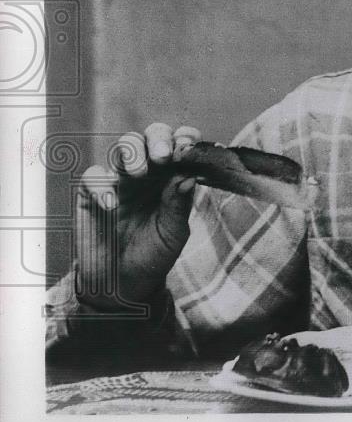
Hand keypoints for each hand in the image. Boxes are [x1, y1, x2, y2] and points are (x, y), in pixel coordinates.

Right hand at [74, 123, 202, 310]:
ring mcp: (119, 180)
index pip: (181, 144)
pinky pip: (92, 177)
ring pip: (123, 146)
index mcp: (173, 175)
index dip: (186, 139)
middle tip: (163, 156)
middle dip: (158, 138)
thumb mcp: (174, 232)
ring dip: (132, 153)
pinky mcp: (91, 194)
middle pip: (151, 136)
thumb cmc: (154, 253)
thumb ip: (179, 204)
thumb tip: (189, 176)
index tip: (190, 146)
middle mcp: (148, 172)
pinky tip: (111, 206)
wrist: (123, 284)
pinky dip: (100, 186)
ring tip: (138, 174)